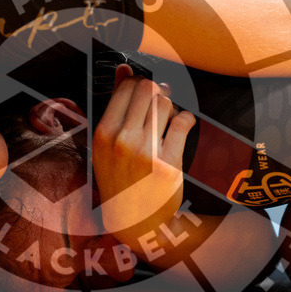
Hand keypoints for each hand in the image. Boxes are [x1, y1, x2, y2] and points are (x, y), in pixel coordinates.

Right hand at [92, 64, 195, 238]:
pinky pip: (183, 123)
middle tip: (159, 105)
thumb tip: (123, 68)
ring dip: (171, 106)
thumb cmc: (120, 179)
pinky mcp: (168, 164)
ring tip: (169, 119)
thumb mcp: (107, 145)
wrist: (136, 223)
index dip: (139, 85)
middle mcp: (121, 141)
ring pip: (166, 103)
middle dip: (156, 92)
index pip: (126, 88)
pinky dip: (187, 119)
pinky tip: (183, 126)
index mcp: (103, 134)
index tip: (145, 96)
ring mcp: (145, 153)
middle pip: (147, 90)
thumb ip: (115, 104)